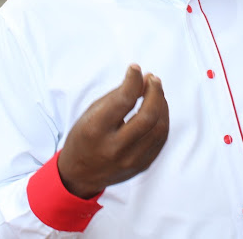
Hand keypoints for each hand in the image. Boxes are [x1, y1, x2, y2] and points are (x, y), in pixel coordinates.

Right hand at [57, 64, 169, 197]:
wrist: (80, 174)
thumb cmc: (84, 137)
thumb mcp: (91, 113)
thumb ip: (118, 95)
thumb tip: (143, 78)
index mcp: (96, 130)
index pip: (123, 100)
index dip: (133, 80)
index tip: (135, 68)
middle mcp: (115, 147)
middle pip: (148, 116)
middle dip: (155, 93)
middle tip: (153, 79)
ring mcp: (131, 160)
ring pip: (159, 128)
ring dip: (162, 105)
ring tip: (156, 92)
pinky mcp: (142, 165)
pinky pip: (160, 140)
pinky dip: (162, 120)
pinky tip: (158, 110)